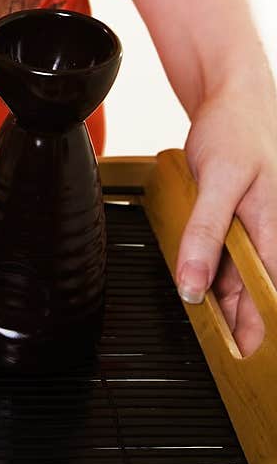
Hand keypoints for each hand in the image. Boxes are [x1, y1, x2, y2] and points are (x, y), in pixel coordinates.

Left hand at [176, 70, 276, 356]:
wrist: (233, 101)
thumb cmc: (236, 134)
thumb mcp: (219, 182)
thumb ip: (205, 235)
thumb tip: (194, 287)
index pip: (274, 298)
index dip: (262, 333)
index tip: (248, 362)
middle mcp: (275, 237)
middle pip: (261, 298)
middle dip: (244, 328)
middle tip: (226, 358)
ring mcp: (260, 234)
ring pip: (245, 285)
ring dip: (229, 308)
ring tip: (216, 338)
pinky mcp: (245, 229)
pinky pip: (232, 265)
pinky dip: (219, 282)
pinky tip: (206, 297)